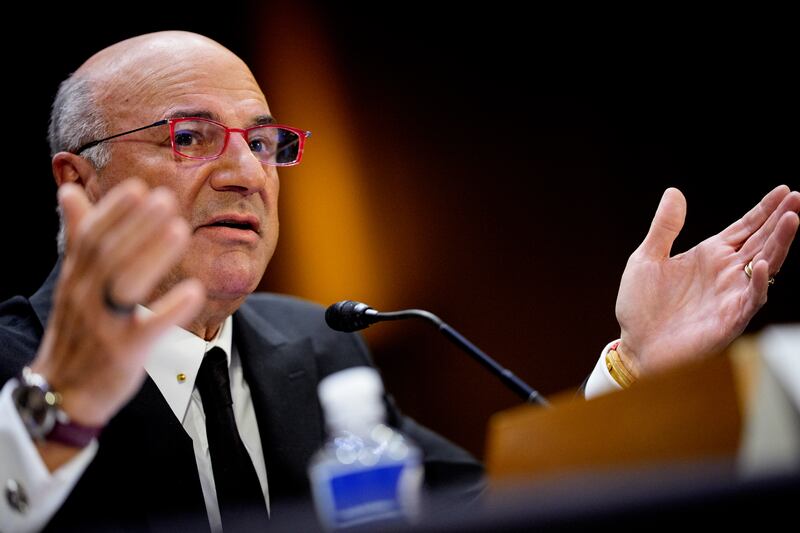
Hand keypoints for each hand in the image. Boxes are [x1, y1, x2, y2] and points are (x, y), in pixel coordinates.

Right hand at [30, 180, 204, 428]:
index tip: (139, 187)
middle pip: (110, 255)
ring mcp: (103, 326)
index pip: (92, 237)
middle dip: (137, 225)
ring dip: (152, 255)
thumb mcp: (74, 282)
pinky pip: (147, 330)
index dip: (114, 212)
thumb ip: (78, 238)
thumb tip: (68, 190)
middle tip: (166, 199)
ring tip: (180, 229)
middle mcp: (85, 297)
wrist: (64, 390)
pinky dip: (169, 310)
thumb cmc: (79, 329)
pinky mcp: (123, 353)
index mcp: (76, 277)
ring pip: (125, 285)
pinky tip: (194, 292)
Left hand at [615, 185, 799, 377]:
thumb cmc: (641, 307)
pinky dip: (757, 282)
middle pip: (761, 241)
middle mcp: (726, 273)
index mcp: (709, 256)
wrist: (635, 345)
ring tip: (790, 219)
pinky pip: (750, 299)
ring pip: (765, 265)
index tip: (784, 190)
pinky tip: (760, 265)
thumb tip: (674, 192)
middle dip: (780, 220)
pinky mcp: (729, 319)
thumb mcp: (646, 259)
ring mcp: (730, 295)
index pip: (745, 228)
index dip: (764, 210)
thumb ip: (664, 228)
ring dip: (779, 244)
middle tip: (796, 197)